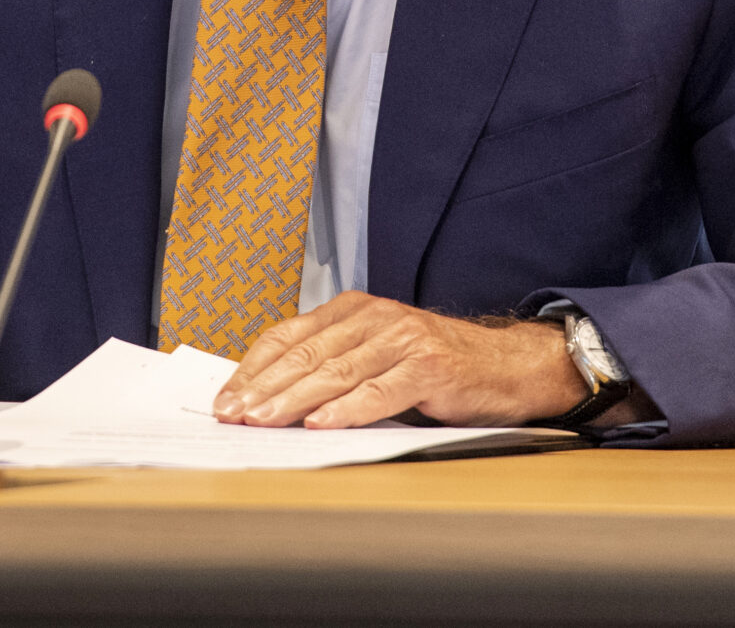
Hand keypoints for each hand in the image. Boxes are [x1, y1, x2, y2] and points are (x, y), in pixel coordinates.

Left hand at [210, 292, 587, 428]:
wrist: (509, 366)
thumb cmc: (436, 368)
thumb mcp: (377, 357)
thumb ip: (333, 368)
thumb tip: (269, 402)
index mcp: (354, 310)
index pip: (289, 337)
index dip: (252, 369)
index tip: (225, 400)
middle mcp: (375, 317)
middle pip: (306, 354)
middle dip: (263, 388)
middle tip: (233, 415)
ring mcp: (403, 339)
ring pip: (336, 371)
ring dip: (294, 400)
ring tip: (263, 421)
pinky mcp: (429, 366)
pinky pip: (380, 390)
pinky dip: (347, 409)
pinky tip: (321, 423)